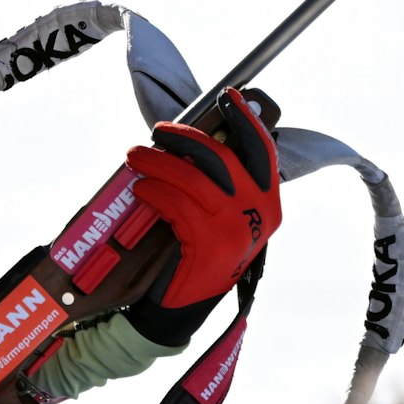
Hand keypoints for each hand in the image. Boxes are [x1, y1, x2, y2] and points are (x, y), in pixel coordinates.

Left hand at [125, 87, 280, 309]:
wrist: (185, 307)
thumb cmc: (201, 256)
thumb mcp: (225, 219)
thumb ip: (223, 186)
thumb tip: (194, 141)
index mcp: (269, 203)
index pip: (262, 151)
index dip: (246, 120)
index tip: (228, 96)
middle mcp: (259, 212)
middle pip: (221, 157)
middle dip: (185, 137)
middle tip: (157, 131)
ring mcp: (235, 227)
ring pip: (192, 177)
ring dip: (158, 161)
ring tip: (135, 156)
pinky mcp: (209, 241)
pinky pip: (176, 202)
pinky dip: (154, 190)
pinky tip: (141, 188)